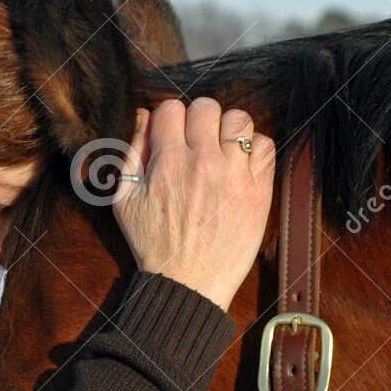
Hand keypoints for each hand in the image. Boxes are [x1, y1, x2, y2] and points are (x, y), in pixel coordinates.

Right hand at [110, 99, 276, 312]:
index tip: (170, 136)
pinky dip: (254, 149)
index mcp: (168, 161)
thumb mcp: (124, 200)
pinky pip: (266, 145)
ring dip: (227, 130)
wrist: (189, 284)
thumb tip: (142, 115)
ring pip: (239, 119)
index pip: (171, 108)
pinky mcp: (259, 190)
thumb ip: (130, 153)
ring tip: (221, 150)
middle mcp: (204, 161)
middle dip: (197, 120)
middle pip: (206, 106)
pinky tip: (240, 165)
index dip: (168, 119)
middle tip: (195, 142)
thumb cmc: (153, 244)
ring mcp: (235, 174)